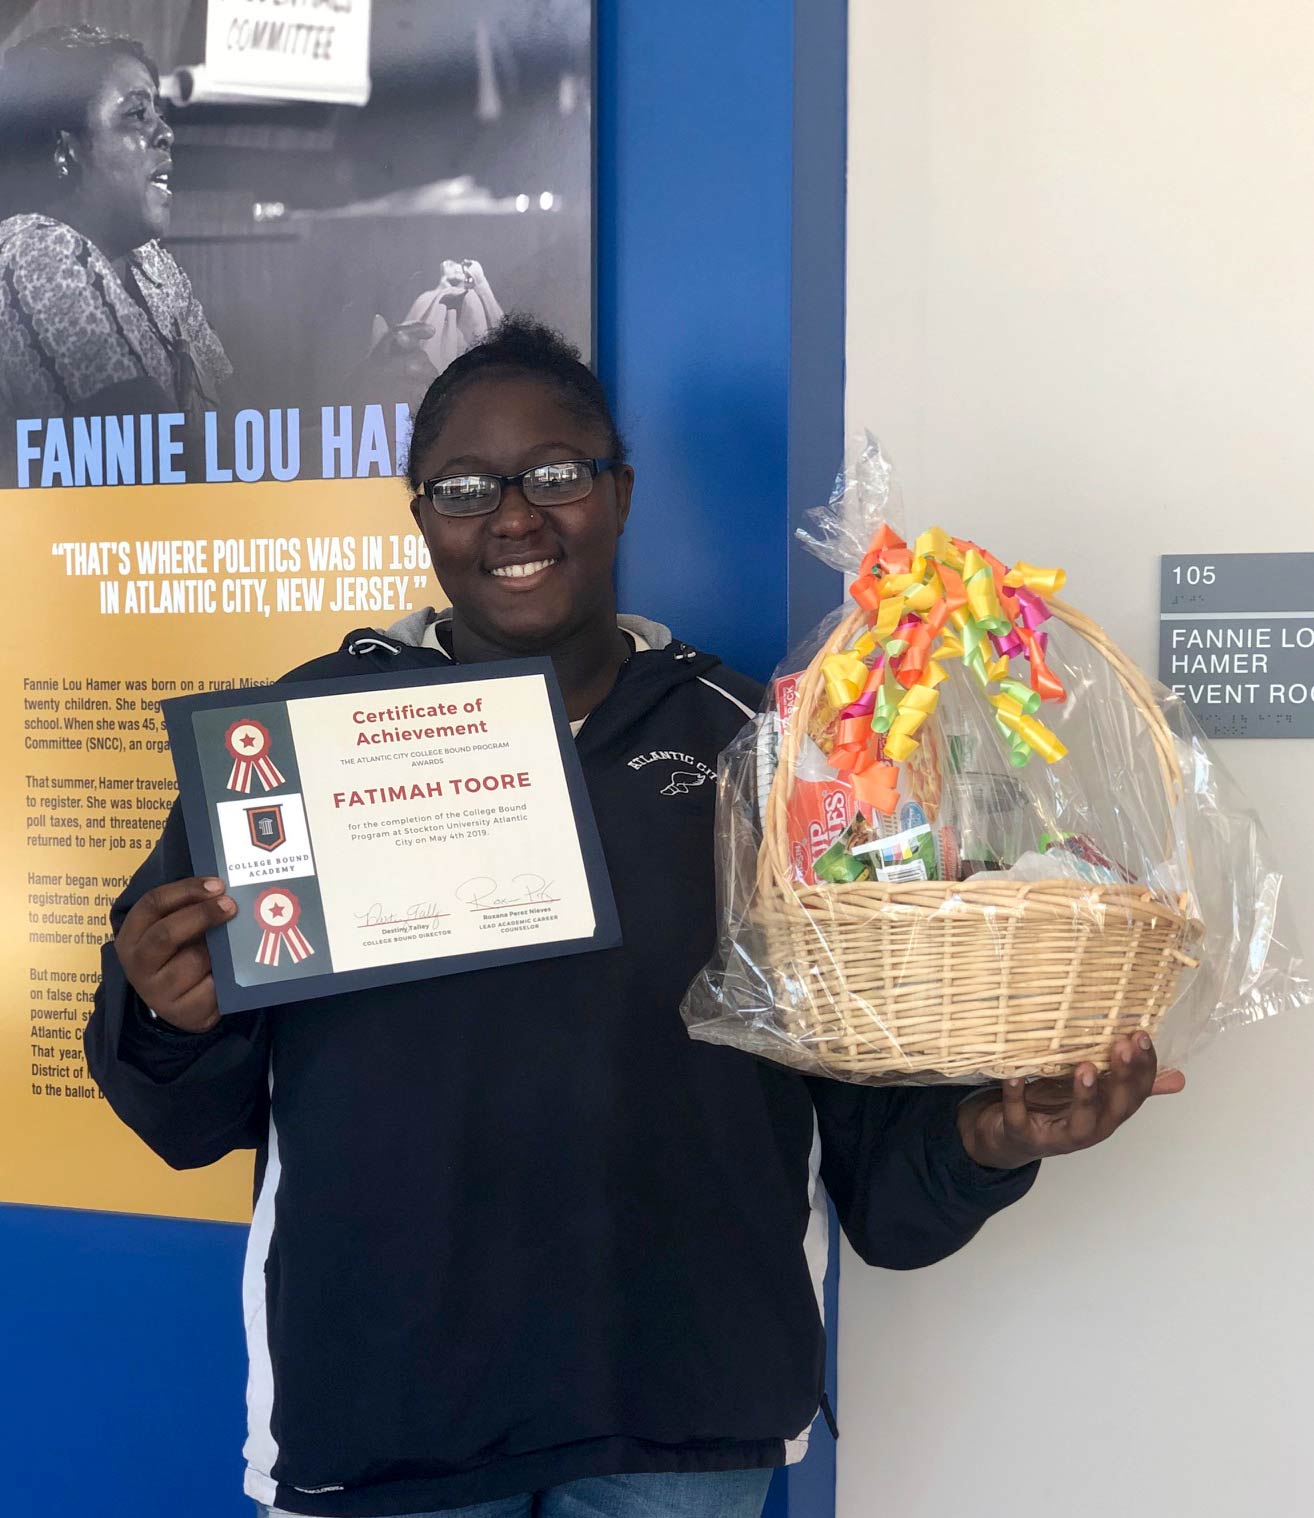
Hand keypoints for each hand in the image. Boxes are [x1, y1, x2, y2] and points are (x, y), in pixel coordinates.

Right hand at [115, 877, 236, 1033]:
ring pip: (194, 961)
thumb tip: (223, 891)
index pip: (152, 904)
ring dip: (217, 950)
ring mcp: (156, 991)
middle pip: (166, 933)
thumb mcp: (174, 931)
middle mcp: (137, 963)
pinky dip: (225, 976)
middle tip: (231, 905)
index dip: (186, 890)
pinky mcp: (180, 1012)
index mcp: (131, 936)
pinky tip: (233, 971)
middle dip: (202, 915)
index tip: (217, 884)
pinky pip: (211, 987)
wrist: (180, 1006)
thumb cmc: (179, 957)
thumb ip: (188, 910)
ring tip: (231, 944)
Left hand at [956, 1033, 1185, 1169]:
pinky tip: (1014, 1077)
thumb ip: (1128, 1083)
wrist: (1007, 1136)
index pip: (1136, 1092)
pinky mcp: (1023, 1136)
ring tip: (1084, 1067)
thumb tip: (1179, 1077)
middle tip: (1122, 1047)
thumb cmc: (1054, 1107)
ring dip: (1084, 1096)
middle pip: (1116, 1108)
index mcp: (1108, 1111)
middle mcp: (1090, 1126)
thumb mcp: (1093, 1091)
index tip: (1141, 1035)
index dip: (1143, 1067)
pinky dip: (1017, 1098)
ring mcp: (1057, 1134)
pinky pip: (1020, 1120)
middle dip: (1122, 1079)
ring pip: (1080, 1124)